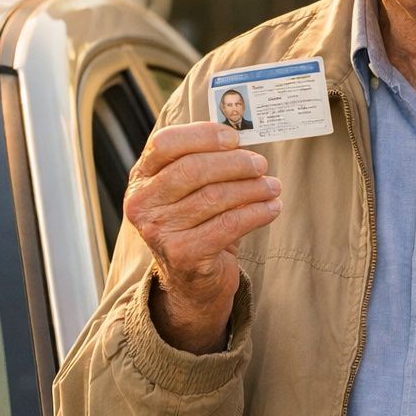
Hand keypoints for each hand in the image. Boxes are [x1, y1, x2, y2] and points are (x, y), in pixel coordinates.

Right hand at [125, 121, 282, 352]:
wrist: (193, 281)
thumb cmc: (197, 224)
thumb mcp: (190, 191)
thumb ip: (205, 162)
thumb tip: (242, 138)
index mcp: (142, 178)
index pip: (165, 143)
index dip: (203, 135)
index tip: (234, 138)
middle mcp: (143, 204)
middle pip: (192, 169)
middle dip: (235, 163)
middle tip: (261, 164)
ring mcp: (159, 231)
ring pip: (214, 197)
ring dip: (252, 188)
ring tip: (273, 187)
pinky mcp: (183, 255)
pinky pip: (228, 225)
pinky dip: (256, 213)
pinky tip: (272, 208)